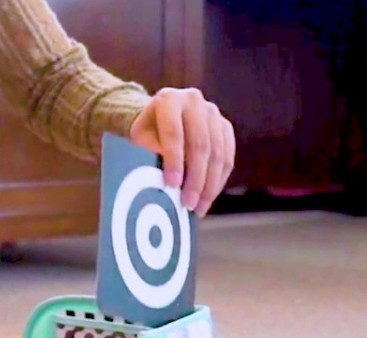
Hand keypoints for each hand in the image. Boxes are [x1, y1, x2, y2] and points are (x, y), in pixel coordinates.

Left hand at [128, 87, 235, 215]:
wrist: (158, 119)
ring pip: (217, 154)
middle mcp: (194, 101)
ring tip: (198, 207)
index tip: (171, 185)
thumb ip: (150, 156)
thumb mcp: (139, 141)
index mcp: (168, 99)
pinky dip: (218, 180)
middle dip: (194, 179)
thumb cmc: (145, 133)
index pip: (173, 134)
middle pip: (199, 145)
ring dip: (209, 185)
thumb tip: (165, 187)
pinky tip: (208, 197)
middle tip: (187, 204)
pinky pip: (227, 157)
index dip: (173, 161)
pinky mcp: (225, 126)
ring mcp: (213, 113)